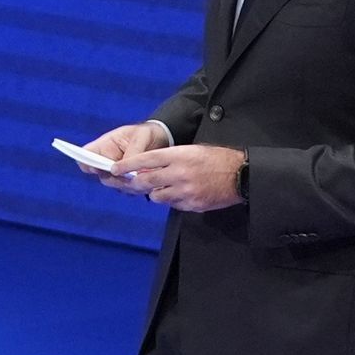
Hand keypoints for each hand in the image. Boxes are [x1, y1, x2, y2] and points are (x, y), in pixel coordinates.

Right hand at [82, 120, 171, 194]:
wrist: (158, 138)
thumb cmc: (145, 133)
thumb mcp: (140, 138)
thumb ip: (133, 153)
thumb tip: (129, 172)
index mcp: (104, 145)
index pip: (85, 155)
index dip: (87, 163)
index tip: (98, 167)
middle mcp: (107, 160)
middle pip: (101, 176)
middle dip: (116, 179)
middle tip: (132, 178)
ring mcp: (116, 172)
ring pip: (116, 185)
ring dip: (129, 185)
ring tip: (145, 178)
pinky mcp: (126, 181)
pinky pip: (127, 190)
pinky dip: (137, 188)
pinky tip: (147, 183)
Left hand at [123, 145, 248, 211]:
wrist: (240, 174)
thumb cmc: (215, 158)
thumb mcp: (191, 150)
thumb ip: (170, 158)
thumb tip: (148, 167)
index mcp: (178, 156)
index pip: (146, 160)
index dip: (128, 165)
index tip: (115, 169)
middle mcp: (179, 174)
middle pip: (146, 181)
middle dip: (134, 183)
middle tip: (130, 183)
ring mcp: (186, 191)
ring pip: (157, 196)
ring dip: (155, 192)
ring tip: (162, 186)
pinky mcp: (193, 204)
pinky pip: (173, 205)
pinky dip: (172, 200)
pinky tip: (178, 193)